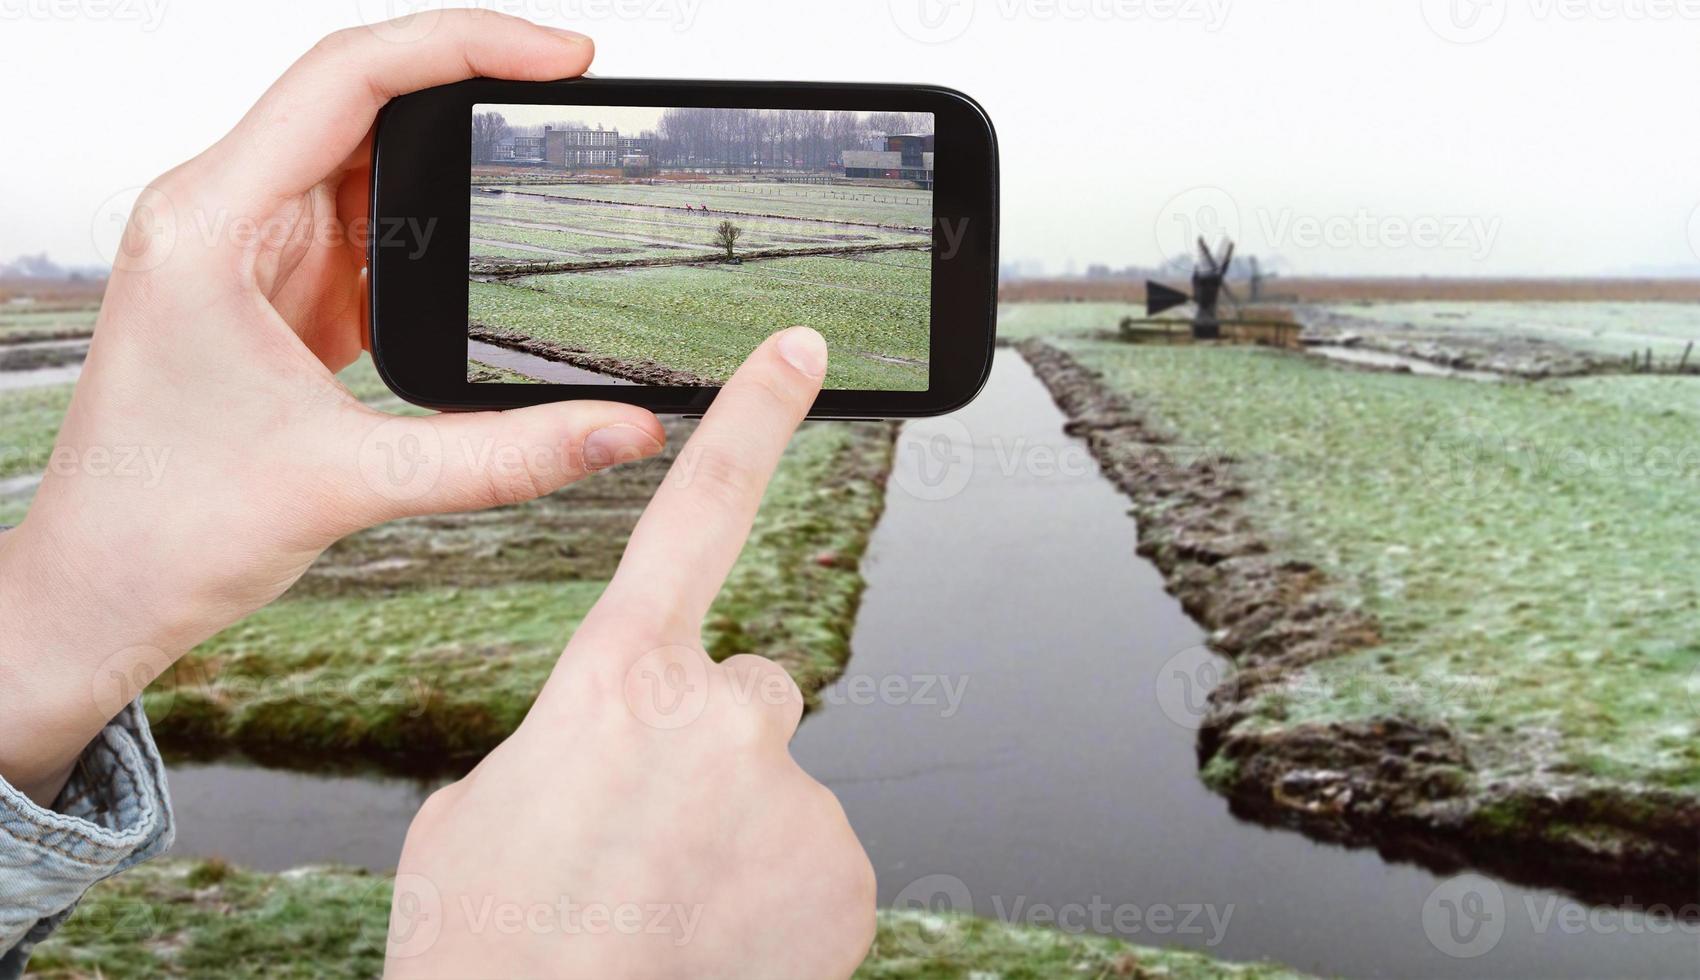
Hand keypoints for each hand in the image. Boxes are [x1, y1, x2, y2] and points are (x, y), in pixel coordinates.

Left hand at [0, 12, 666, 803]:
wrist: (101, 586)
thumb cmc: (167, 526)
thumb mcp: (356, 483)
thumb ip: (504, 455)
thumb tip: (623, 429)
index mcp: (208, 224)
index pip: (348, 77)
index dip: (465, 44)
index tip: (563, 57)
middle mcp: (218, 212)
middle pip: (359, 92)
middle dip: (471, 78)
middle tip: (570, 86)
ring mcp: (246, 245)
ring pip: (366, 151)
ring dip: (453, 152)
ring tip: (542, 145)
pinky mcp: (274, 284)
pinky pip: (366, 218)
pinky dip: (434, 222)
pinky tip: (482, 238)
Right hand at [386, 328, 877, 979]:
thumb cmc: (489, 943)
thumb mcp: (486, 803)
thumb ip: (571, 735)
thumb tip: (610, 744)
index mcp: (617, 677)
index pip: (698, 512)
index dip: (751, 420)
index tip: (802, 349)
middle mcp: (722, 715)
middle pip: (747, 689)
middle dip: (709, 742)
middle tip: (647, 829)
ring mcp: (794, 795)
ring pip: (776, 784)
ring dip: (736, 829)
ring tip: (666, 901)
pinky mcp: (845, 872)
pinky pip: (815, 858)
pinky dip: (777, 895)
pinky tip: (720, 937)